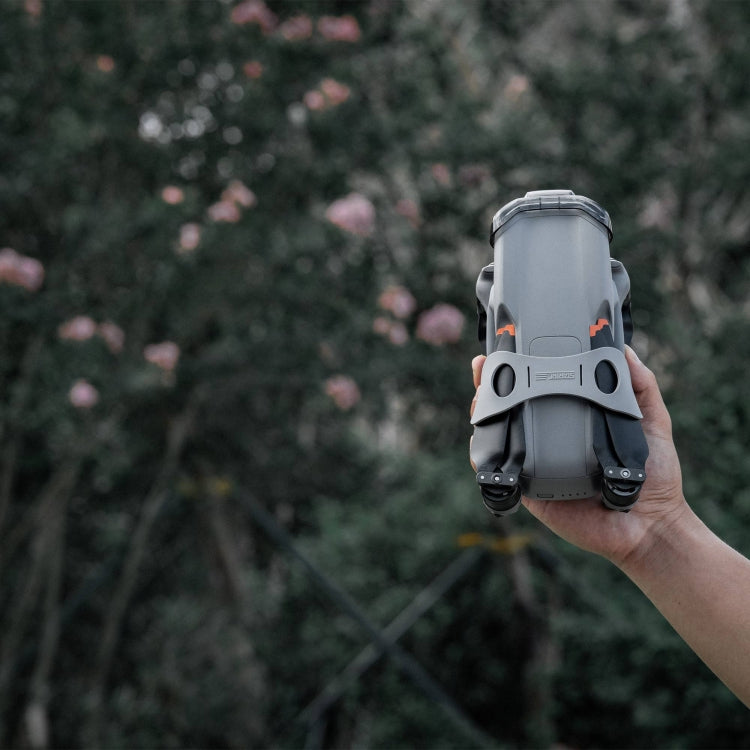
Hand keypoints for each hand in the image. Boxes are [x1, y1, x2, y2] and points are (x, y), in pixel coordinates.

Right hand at [470, 347, 687, 566]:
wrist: (653, 525)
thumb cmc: (656, 475)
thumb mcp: (651, 420)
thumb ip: (640, 386)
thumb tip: (623, 348)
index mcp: (572, 422)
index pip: (538, 390)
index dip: (517, 370)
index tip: (504, 349)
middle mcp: (550, 441)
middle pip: (509, 409)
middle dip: (489, 388)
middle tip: (483, 370)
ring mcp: (537, 465)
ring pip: (497, 437)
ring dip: (482, 417)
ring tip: (480, 399)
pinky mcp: (531, 492)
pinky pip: (499, 473)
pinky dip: (483, 458)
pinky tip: (480, 442)